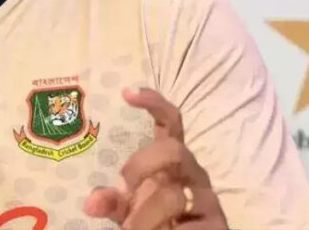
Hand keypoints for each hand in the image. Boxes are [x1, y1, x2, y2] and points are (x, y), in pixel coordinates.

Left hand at [83, 88, 227, 229]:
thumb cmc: (156, 220)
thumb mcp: (129, 209)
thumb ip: (112, 201)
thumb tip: (91, 203)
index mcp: (171, 161)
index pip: (171, 122)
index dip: (154, 103)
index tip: (127, 93)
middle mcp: (192, 173)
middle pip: (174, 150)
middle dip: (141, 166)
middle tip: (121, 189)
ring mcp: (207, 198)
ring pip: (175, 196)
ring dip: (145, 217)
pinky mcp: (217, 224)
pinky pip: (191, 227)